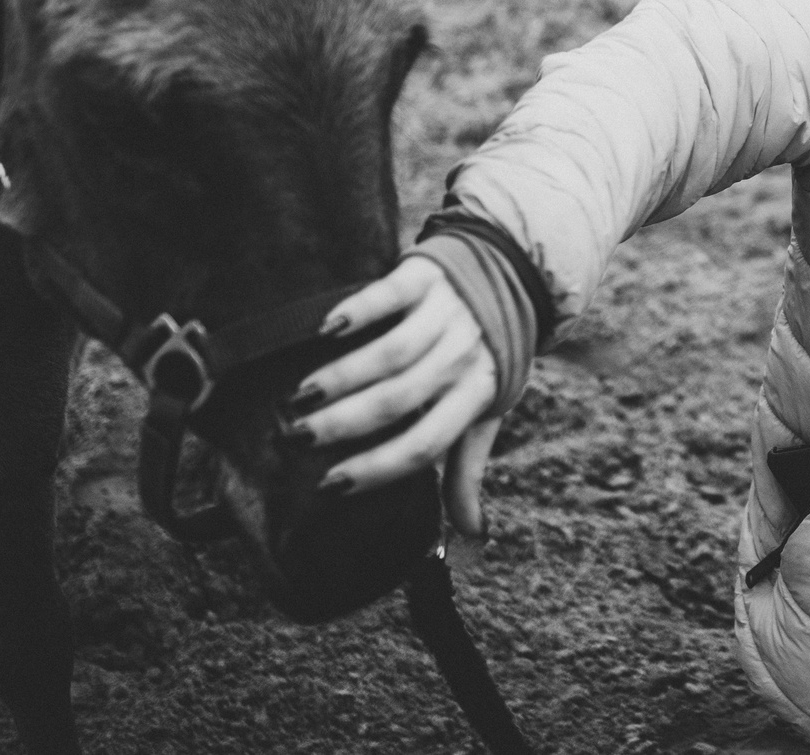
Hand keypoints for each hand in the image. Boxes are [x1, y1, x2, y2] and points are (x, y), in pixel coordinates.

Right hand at [288, 254, 501, 527]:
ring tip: (301, 397)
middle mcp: (464, 354)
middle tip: (298, 438)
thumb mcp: (487, 410)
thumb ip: (469, 468)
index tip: (331, 485)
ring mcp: (447, 312)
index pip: (426, 443)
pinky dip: (358, 312)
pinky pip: (390, 295)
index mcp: (477, 394)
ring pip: (391, 352)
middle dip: (345, 423)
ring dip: (342, 377)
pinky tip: (324, 330)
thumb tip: (471, 534)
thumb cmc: (487, 355)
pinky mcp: (426, 274)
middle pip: (400, 398)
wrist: (511, 275)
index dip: (378, 468)